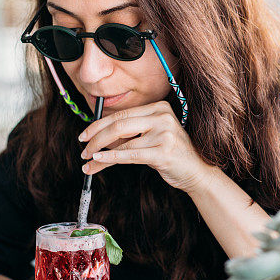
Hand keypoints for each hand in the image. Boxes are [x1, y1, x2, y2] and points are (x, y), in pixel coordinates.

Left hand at [79, 100, 211, 193]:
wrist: (196, 171)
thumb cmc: (171, 154)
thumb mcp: (152, 136)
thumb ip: (131, 132)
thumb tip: (98, 138)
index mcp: (159, 107)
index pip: (121, 114)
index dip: (98, 125)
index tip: (84, 135)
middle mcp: (162, 117)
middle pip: (119, 124)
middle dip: (96, 137)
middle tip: (83, 149)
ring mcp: (165, 134)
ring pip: (122, 142)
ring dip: (100, 154)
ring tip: (88, 162)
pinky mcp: (164, 153)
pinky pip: (130, 155)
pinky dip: (111, 158)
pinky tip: (99, 161)